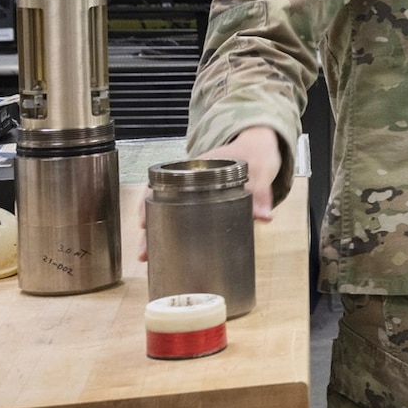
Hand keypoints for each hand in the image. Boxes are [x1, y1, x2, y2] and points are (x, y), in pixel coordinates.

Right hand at [143, 125, 281, 260]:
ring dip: (158, 235)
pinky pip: (184, 219)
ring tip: (148, 258)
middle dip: (150, 228)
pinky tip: (168, 252)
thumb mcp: (260, 170)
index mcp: (195, 168)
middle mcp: (188, 181)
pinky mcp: (205, 205)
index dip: (148, 203)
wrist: (260, 149)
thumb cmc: (254, 154)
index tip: (143, 222)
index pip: (160, 183)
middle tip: (143, 252)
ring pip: (168, 214)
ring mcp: (194, 193)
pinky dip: (175, 234)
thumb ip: (261, 193)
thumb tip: (263, 217)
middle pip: (160, 204)